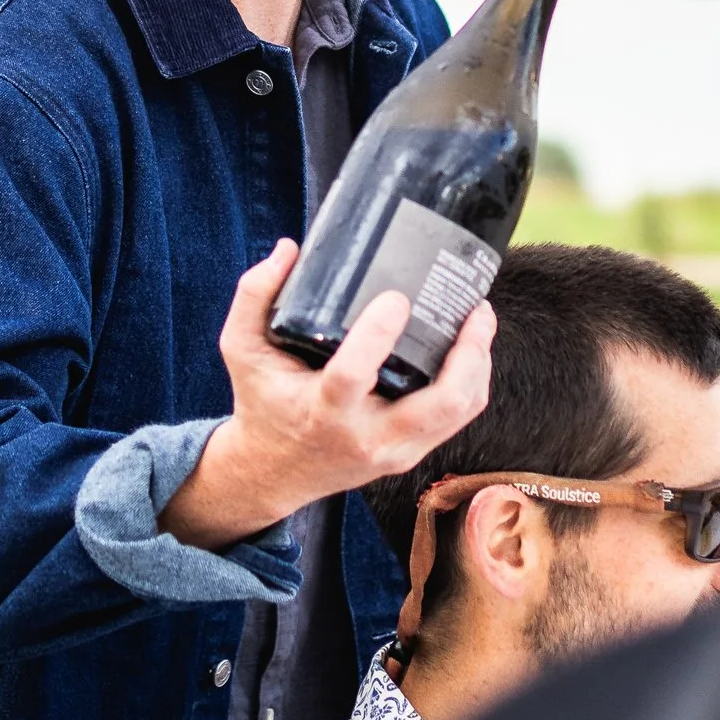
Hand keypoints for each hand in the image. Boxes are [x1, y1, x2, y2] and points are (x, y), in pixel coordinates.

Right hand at [158, 241, 495, 550]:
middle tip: (473, 309)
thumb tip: (289, 248)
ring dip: (478, 364)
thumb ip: (254, 295)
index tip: (396, 298)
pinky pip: (457, 419)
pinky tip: (470, 348)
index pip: (353, 376)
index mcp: (321, 412)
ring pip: (459, 412)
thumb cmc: (262, 402)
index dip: (378, 335)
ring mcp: (395, 450)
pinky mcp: (410, 453)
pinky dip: (471, 381)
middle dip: (468, 354)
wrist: (272, 471)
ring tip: (479, 319)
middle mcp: (366, 437)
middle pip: (439, 405)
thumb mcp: (241, 349)